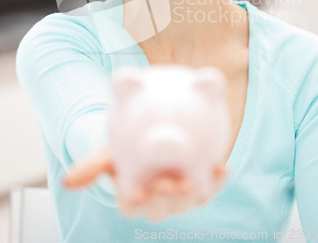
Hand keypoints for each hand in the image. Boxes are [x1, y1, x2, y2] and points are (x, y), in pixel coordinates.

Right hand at [63, 145, 226, 220]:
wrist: (148, 139)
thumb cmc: (123, 147)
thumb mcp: (107, 152)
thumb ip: (92, 165)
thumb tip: (66, 182)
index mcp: (133, 196)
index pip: (131, 205)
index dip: (135, 202)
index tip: (138, 193)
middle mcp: (156, 201)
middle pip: (162, 206)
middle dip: (169, 198)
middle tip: (172, 182)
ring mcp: (179, 195)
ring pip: (188, 200)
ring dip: (198, 191)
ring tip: (206, 176)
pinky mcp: (198, 186)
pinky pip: (208, 185)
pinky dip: (216, 179)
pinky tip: (222, 166)